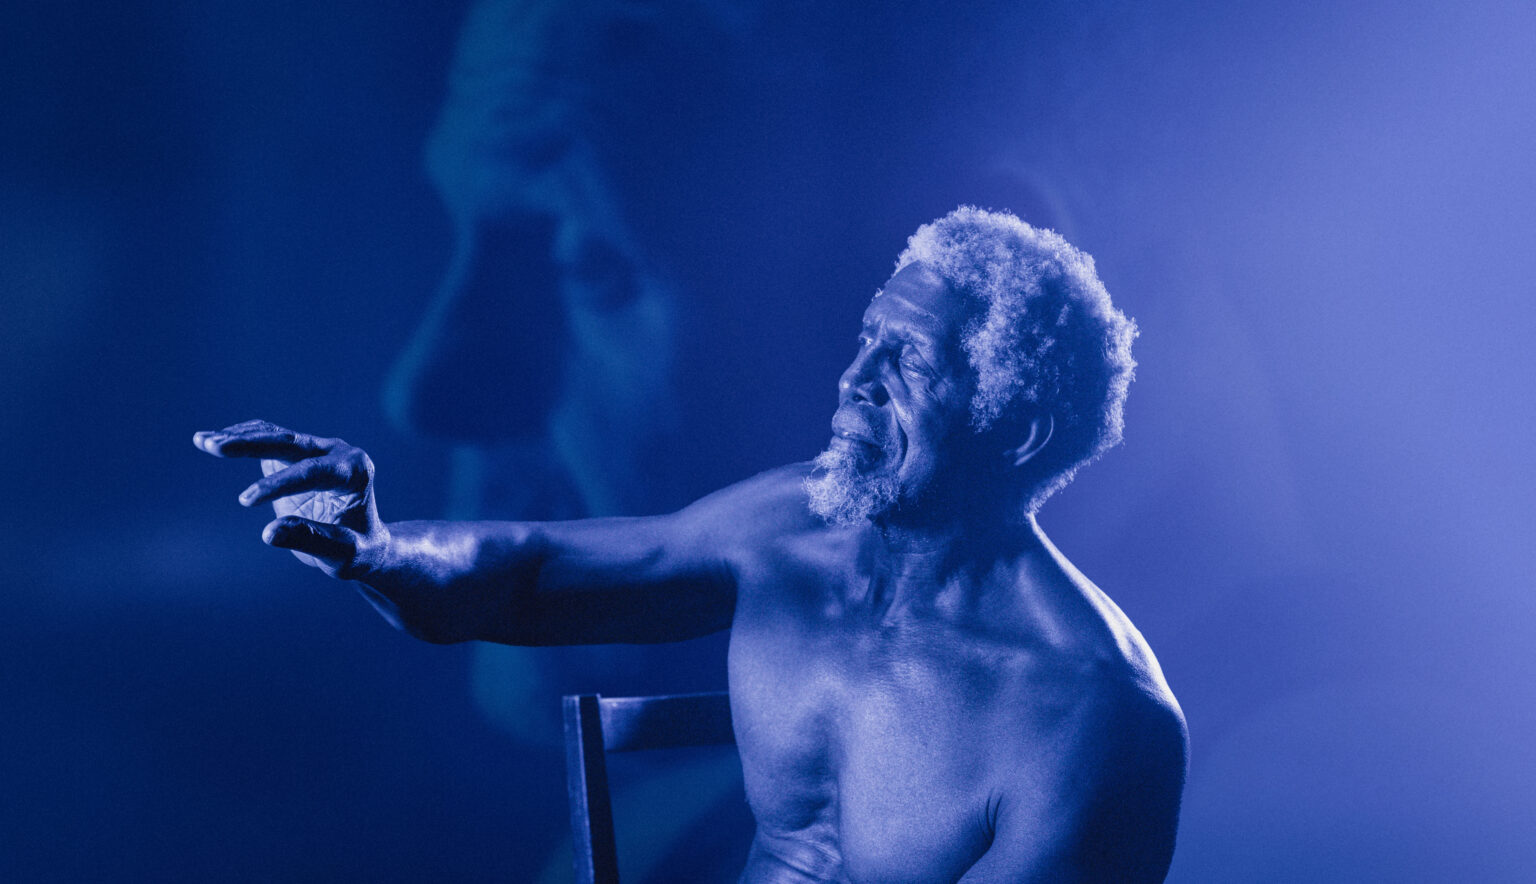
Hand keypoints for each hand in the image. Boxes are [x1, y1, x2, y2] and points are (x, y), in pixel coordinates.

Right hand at [193, 420, 388, 580]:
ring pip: (275, 437)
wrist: (364, 542)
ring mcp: (316, 450)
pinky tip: (209, 439)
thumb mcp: (343, 554)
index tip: (246, 501)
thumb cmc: (358, 550)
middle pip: (292, 443)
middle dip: (253, 444)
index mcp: (356, 471)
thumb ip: (312, 540)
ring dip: (239, 438)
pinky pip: (266, 440)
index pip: (313, 472)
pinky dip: (239, 439)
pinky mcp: (296, 455)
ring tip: (203, 441)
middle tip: (216, 447)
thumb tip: (270, 533)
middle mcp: (337, 453)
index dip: (279, 484)